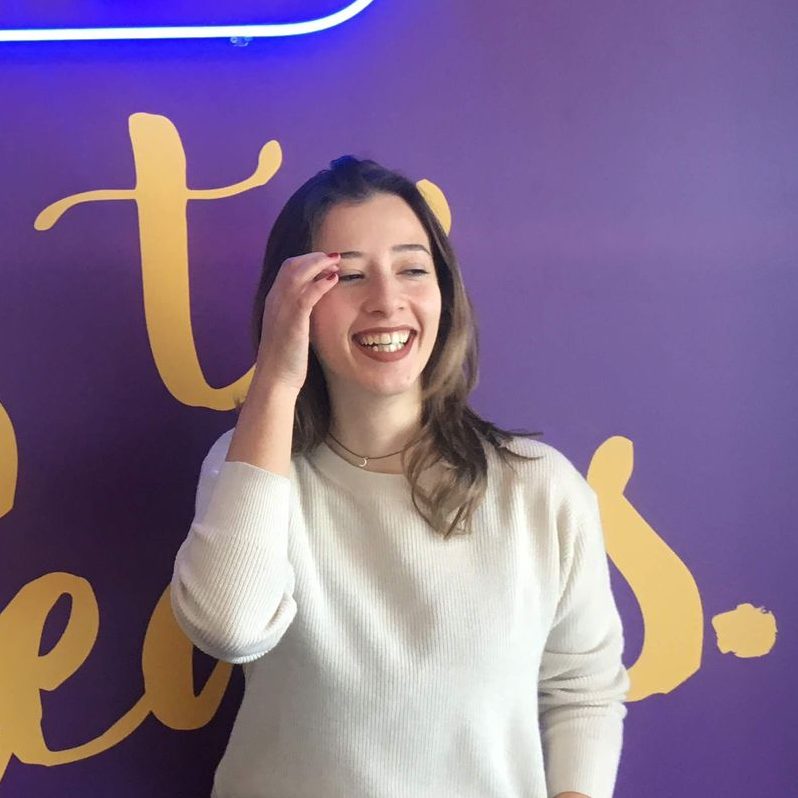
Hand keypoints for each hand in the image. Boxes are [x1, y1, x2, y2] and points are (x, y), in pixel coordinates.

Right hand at [254, 252, 339, 392]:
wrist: (275, 378)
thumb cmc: (285, 358)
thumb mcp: (290, 329)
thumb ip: (297, 313)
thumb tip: (313, 305)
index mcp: (273, 301)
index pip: (287, 269)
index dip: (307, 261)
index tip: (325, 262)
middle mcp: (274, 301)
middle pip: (291, 265)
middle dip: (314, 257)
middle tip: (334, 257)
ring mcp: (281, 310)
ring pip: (297, 274)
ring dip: (319, 265)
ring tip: (336, 264)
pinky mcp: (292, 322)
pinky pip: (306, 294)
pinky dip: (320, 283)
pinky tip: (333, 280)